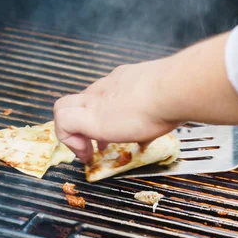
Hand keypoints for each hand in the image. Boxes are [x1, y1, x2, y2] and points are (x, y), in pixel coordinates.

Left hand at [53, 32, 237, 163]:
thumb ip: (159, 117)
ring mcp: (95, 101)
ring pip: (62, 109)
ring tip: (86, 153)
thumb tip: (161, 132)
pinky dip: (70, 142)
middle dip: (81, 124)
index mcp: (123, 82)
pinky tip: (87, 154)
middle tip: (91, 145)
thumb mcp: (165, 104)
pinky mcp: (89, 117)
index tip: (107, 133)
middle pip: (78, 101)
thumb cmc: (176, 94)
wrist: (172, 89)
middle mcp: (105, 88)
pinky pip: (62, 126)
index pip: (101, 95)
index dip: (100, 114)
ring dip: (72, 134)